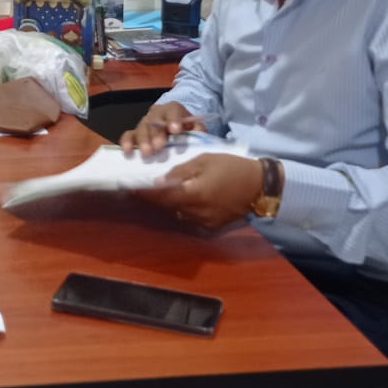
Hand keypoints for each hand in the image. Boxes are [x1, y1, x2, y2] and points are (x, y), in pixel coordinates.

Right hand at [119, 101, 206, 154]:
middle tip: (159, 146)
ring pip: (141, 128)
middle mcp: (156, 113)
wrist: (174, 124)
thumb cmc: (185, 127)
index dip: (173, 119)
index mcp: (172, 109)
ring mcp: (144, 122)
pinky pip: (128, 135)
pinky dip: (127, 142)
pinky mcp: (135, 133)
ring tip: (147, 153)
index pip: (173, 111)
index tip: (175, 130)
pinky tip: (128, 151)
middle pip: (154, 121)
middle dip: (156, 134)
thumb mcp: (195, 126)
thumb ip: (198, 128)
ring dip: (143, 141)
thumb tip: (199, 131)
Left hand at [126, 154, 260, 229]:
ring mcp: (203, 223)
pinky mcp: (212, 227)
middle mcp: (195, 214)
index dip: (143, 193)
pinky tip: (184, 200)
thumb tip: (159, 181)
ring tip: (162, 192)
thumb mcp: (204, 161)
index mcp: (192, 195)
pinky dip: (184, 209)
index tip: (128, 188)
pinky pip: (190, 219)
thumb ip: (180, 172)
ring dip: (169, 204)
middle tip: (142, 189)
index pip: (159, 197)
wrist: (260, 186)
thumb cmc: (231, 167)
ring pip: (177, 214)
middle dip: (154, 199)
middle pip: (167, 207)